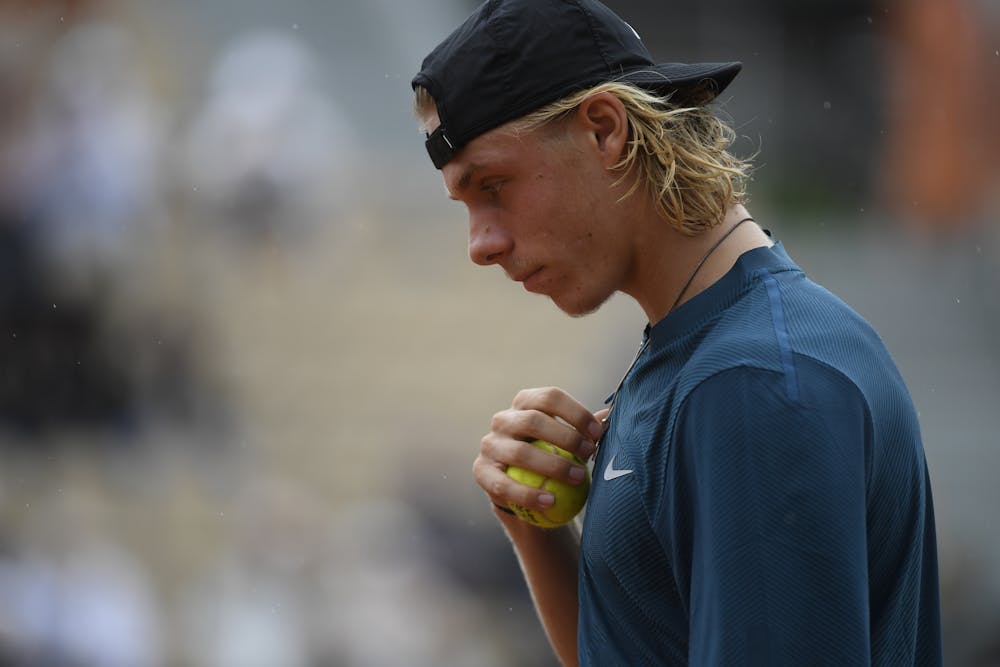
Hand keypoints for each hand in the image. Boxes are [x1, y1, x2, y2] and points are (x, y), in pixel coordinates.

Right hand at [473, 387, 606, 517]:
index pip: (550, 397)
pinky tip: (551, 501)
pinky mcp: (481, 471)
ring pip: (519, 452)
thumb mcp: (567, 439)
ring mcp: (489, 444)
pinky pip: (504, 484)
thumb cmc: (551, 454)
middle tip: (589, 453)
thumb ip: (585, 430)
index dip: (575, 412)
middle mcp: (503, 419)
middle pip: (533, 420)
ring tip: (579, 478)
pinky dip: (529, 494)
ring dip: (553, 466)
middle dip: (565, 436)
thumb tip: (609, 417)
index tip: (598, 433)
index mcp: (525, 402)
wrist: (520, 485)